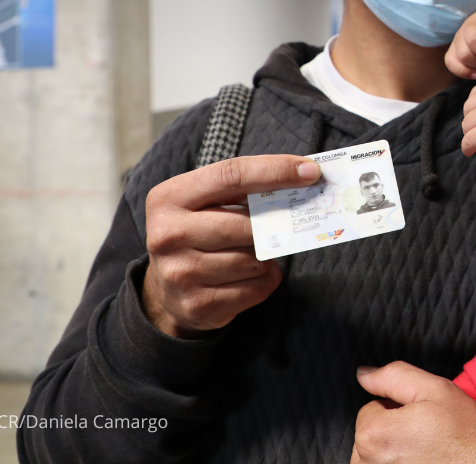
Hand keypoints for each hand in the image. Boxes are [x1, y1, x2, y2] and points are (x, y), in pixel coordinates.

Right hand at [141, 155, 320, 337]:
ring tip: (256, 252)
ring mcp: (180, 273)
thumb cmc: (197, 231)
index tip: (310, 172)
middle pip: (246, 224)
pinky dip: (266, 279)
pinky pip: (256, 288)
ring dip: (267, 255)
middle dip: (272, 224)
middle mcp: (167, 235)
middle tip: (281, 224)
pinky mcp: (198, 304)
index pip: (232, 175)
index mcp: (169, 198)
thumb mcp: (206, 201)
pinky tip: (253, 274)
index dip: (275, 171)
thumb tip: (302, 176)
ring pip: (254, 259)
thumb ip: (244, 187)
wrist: (165, 288)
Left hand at [352, 362, 475, 463]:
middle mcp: (368, 463)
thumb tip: (363, 374)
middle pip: (370, 435)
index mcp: (374, 435)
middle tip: (425, 432)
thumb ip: (392, 377)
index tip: (420, 414)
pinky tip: (423, 462)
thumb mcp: (433, 389)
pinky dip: (401, 463)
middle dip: (393, 430)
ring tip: (426, 451)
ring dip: (395, 450)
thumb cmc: (464, 431)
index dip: (397, 407)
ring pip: (377, 455)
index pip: (370, 409)